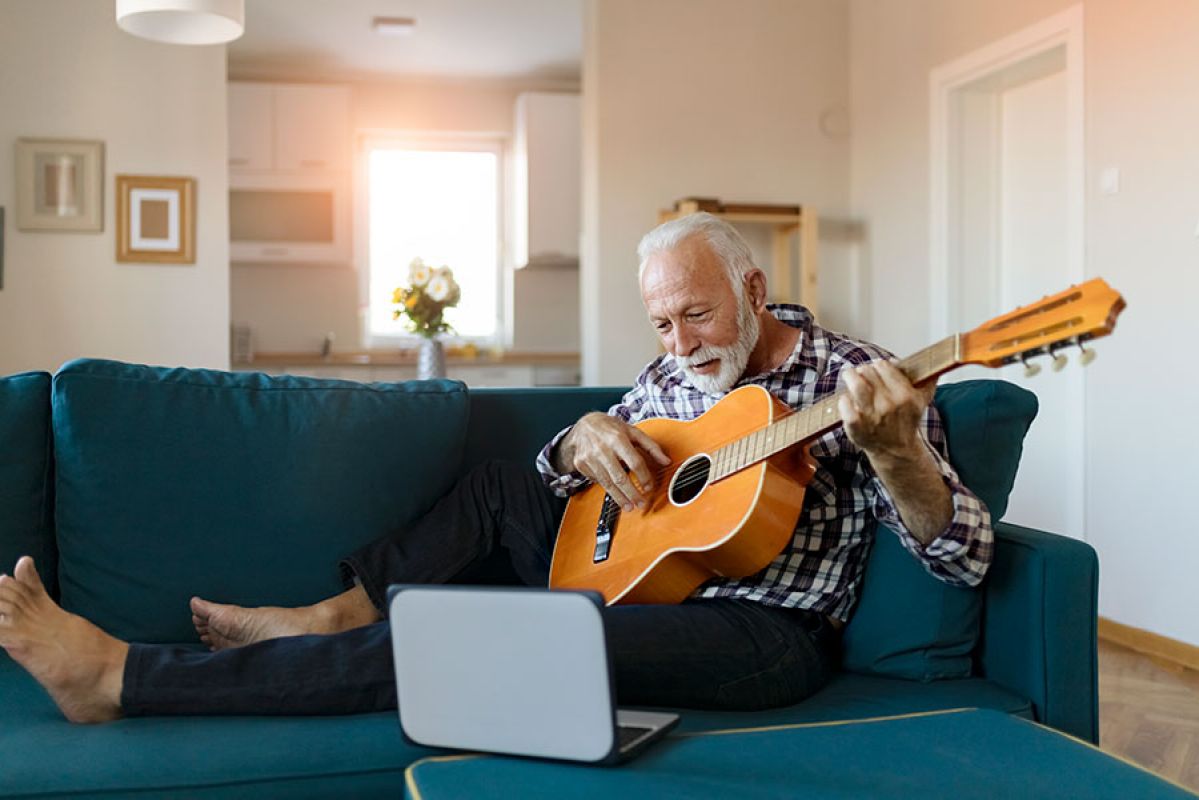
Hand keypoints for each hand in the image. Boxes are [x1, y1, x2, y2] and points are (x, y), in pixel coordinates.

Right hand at [555, 413, 670, 510]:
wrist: (584, 424)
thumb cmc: (611, 428)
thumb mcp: (633, 431)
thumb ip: (651, 446)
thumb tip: (666, 461)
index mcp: (617, 438)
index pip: (634, 462)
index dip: (644, 477)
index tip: (649, 487)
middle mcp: (602, 448)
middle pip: (620, 477)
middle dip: (632, 494)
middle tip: (641, 503)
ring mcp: (590, 458)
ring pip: (607, 483)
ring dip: (620, 498)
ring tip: (630, 506)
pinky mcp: (581, 464)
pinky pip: (598, 481)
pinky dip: (608, 489)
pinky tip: (616, 494)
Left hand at [838, 361, 935, 464]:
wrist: (896, 450)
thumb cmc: (905, 422)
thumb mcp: (923, 400)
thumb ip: (928, 378)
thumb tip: (928, 360)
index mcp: (906, 396)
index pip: (884, 366)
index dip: (878, 366)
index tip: (877, 370)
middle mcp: (889, 405)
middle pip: (867, 372)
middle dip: (863, 371)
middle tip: (862, 376)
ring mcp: (872, 416)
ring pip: (856, 384)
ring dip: (850, 377)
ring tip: (849, 377)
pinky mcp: (856, 426)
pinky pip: (845, 404)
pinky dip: (843, 399)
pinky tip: (847, 400)